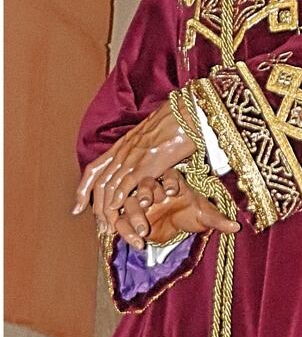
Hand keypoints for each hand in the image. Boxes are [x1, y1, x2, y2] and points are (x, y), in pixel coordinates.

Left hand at [73, 105, 193, 235]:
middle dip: (96, 207)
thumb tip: (148, 154)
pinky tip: (118, 210)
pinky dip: (119, 199)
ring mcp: (133, 157)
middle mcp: (123, 151)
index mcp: (123, 144)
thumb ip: (145, 146)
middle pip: (99, 183)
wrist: (188, 110)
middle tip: (100, 225)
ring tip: (109, 226)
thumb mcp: (153, 133)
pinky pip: (126, 183)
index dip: (83, 190)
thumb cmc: (176, 119)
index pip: (94, 170)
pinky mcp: (148, 162)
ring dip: (107, 209)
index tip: (78, 207)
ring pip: (110, 187)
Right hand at [95, 166, 237, 249]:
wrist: (177, 226)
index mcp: (174, 182)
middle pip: (145, 184)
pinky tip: (138, 244)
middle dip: (145, 192)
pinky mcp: (129, 218)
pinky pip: (121, 222)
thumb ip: (218, 221)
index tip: (173, 192)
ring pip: (129, 202)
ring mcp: (139, 202)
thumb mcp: (205, 217)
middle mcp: (155, 189)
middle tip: (147, 203)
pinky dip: (126, 232)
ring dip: (134, 214)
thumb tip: (236, 227)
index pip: (170, 175)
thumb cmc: (192, 214)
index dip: (170, 182)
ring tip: (143, 230)